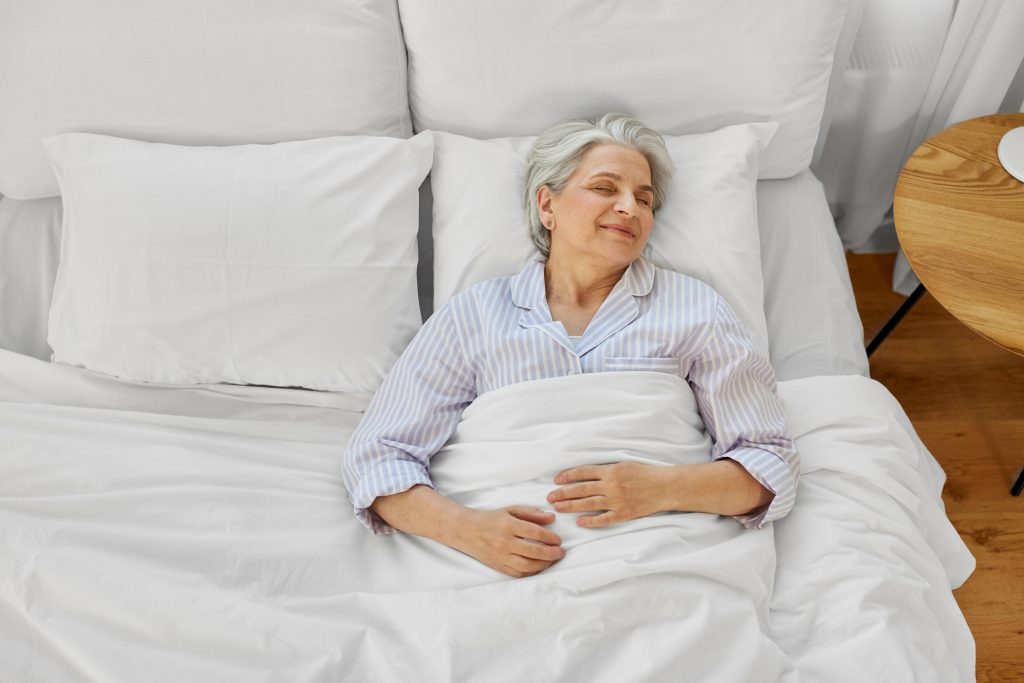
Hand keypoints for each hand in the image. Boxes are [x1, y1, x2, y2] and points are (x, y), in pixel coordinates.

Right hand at [455, 506, 564, 578]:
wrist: (466, 531)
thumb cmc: (491, 519)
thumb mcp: (510, 510)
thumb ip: (531, 513)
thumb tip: (551, 518)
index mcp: (508, 525)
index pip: (535, 532)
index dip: (550, 537)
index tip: (559, 540)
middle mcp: (504, 542)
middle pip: (534, 551)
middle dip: (551, 553)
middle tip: (561, 552)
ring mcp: (501, 556)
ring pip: (527, 565)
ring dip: (544, 564)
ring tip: (552, 559)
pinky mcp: (498, 566)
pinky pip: (518, 574)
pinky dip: (531, 572)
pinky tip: (539, 567)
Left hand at [547, 461, 669, 527]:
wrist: (665, 487)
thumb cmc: (645, 473)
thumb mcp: (624, 464)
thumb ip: (606, 470)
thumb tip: (586, 473)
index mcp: (610, 471)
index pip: (583, 473)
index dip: (568, 476)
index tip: (555, 479)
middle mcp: (611, 485)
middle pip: (581, 489)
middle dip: (563, 493)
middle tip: (549, 497)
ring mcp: (617, 501)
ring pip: (588, 504)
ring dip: (571, 506)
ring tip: (558, 508)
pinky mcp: (623, 514)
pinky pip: (603, 519)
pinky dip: (590, 520)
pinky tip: (579, 522)